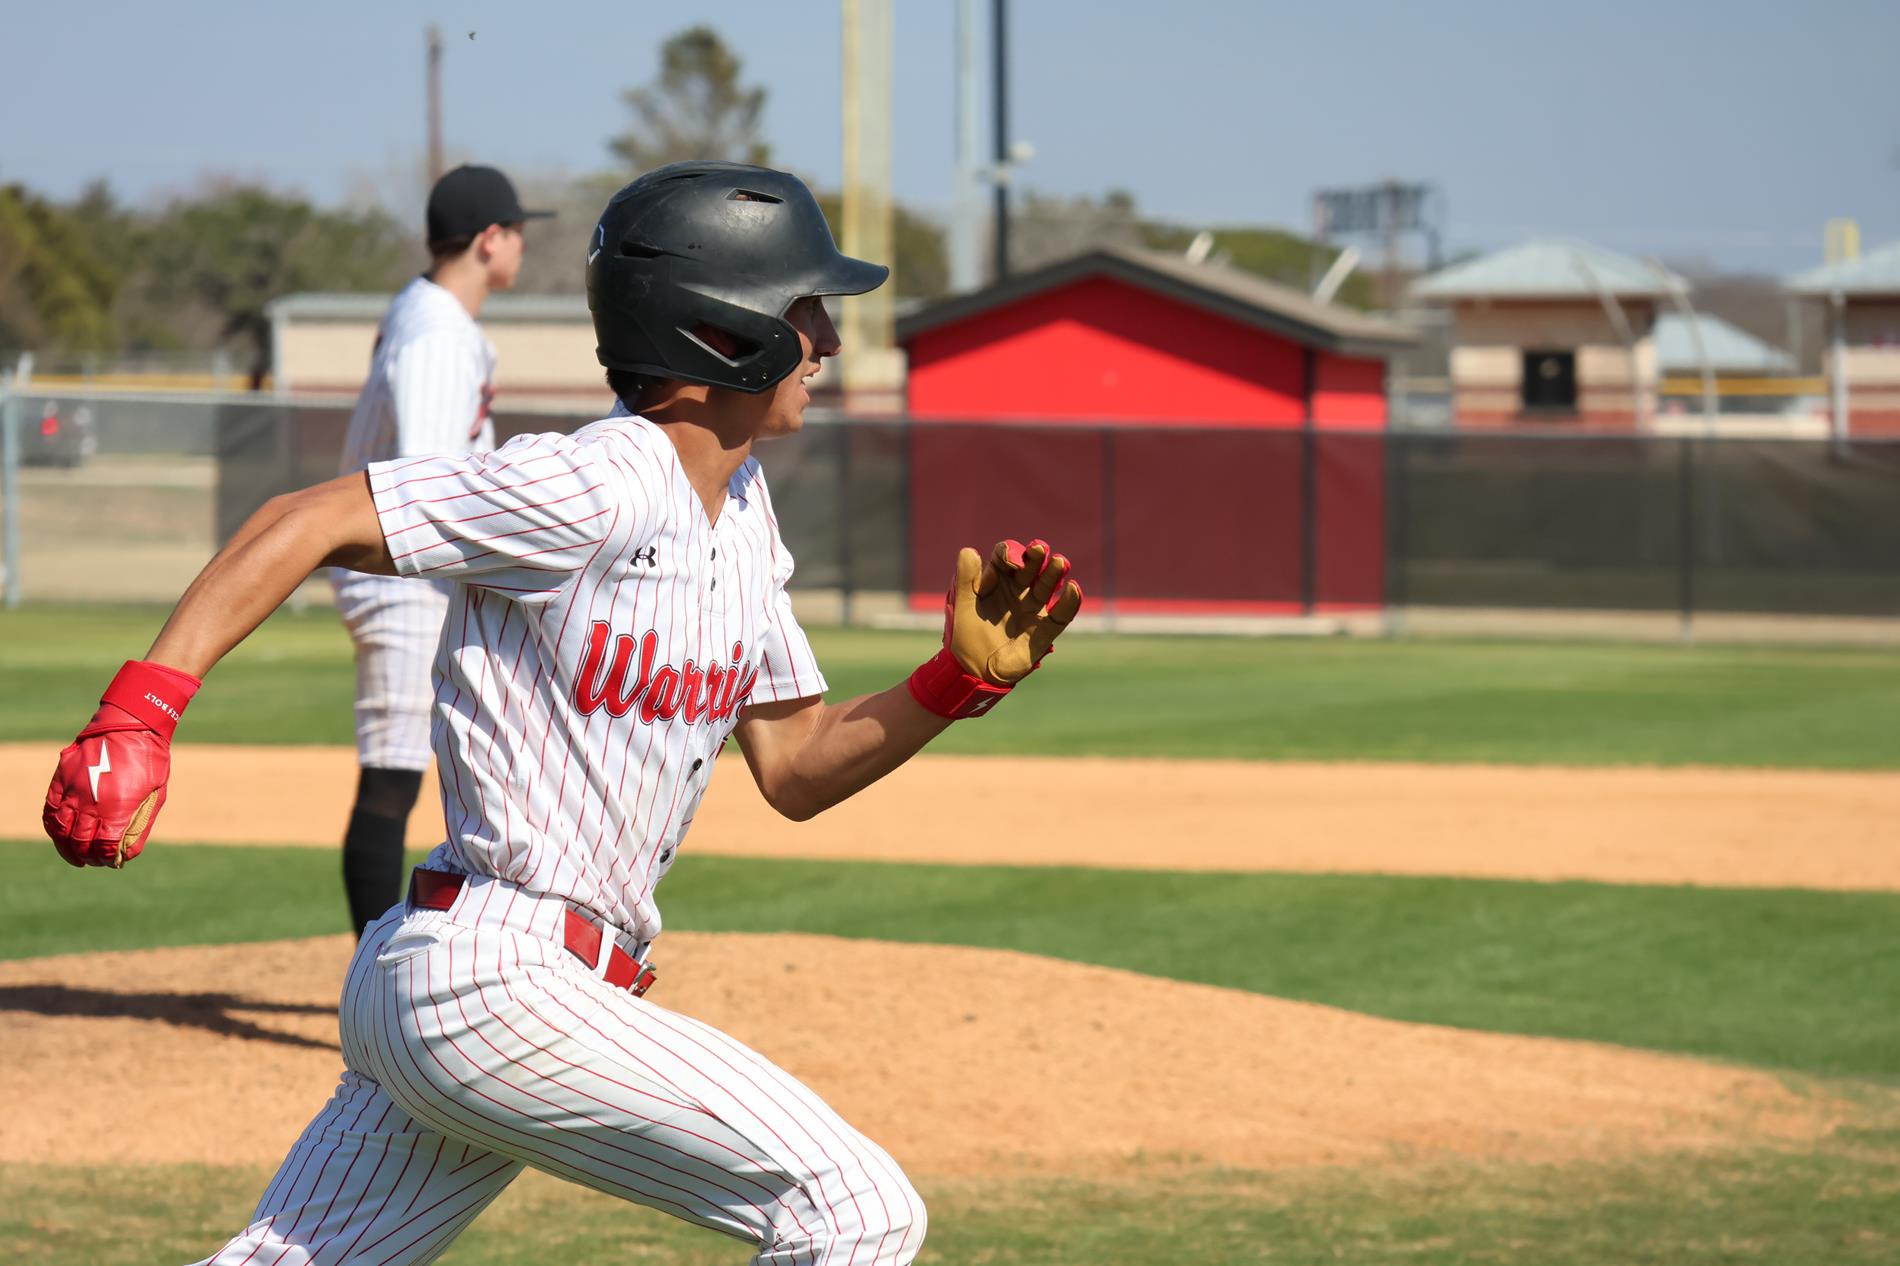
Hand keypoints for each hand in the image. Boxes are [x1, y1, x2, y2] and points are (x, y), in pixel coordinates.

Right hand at [42, 661, 199, 867]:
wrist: (131, 725)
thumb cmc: (150, 760)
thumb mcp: (156, 794)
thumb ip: (140, 825)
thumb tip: (128, 853)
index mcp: (117, 807)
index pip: (104, 846)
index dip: (107, 858)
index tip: (111, 862)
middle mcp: (91, 801)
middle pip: (80, 842)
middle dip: (87, 857)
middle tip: (94, 861)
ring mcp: (72, 790)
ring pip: (60, 830)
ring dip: (66, 848)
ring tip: (76, 857)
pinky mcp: (61, 779)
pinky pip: (49, 811)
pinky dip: (53, 828)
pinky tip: (60, 835)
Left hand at [907, 538, 1082, 718]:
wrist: (972, 671)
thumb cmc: (965, 637)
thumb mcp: (961, 605)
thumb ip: (964, 578)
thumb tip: (969, 551)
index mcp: (996, 581)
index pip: (1006, 558)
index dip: (1010, 553)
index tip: (1011, 561)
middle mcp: (1017, 591)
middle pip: (1031, 566)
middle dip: (1036, 556)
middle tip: (1039, 549)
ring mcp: (1032, 609)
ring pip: (1047, 585)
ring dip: (1054, 572)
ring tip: (1059, 562)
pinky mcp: (1044, 630)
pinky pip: (1061, 614)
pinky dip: (1070, 602)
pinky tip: (1073, 589)